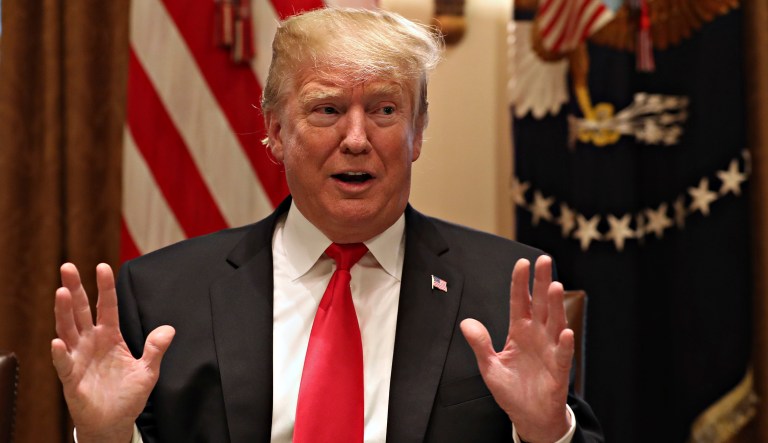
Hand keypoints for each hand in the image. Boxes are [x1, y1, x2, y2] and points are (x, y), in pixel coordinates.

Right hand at [51, 263, 174, 442]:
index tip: (102, 266)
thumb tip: (169, 329)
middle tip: (68, 267)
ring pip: (68, 330)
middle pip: (81, 311)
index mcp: (110, 336)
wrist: (114, 423)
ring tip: (61, 293)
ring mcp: (79, 358)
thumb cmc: (128, 395)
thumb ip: (156, 349)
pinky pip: (64, 364)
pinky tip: (58, 342)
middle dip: (75, 289)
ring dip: (64, 312)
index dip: (105, 287)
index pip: (107, 306)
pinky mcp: (71, 378)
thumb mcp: (148, 371)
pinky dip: (61, 353)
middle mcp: (91, 342)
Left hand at [460, 256, 572, 442]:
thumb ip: (480, 344)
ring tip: (555, 286)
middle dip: (542, 282)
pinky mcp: (559, 370)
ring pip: (554, 323)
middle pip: (540, 304)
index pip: (519, 302)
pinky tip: (565, 331)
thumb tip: (466, 322)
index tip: (522, 263)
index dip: (520, 283)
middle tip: (544, 261)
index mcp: (519, 332)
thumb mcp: (490, 366)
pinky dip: (565, 343)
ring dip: (555, 305)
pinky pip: (563, 354)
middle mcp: (537, 335)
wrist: (529, 416)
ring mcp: (550, 350)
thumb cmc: (512, 390)